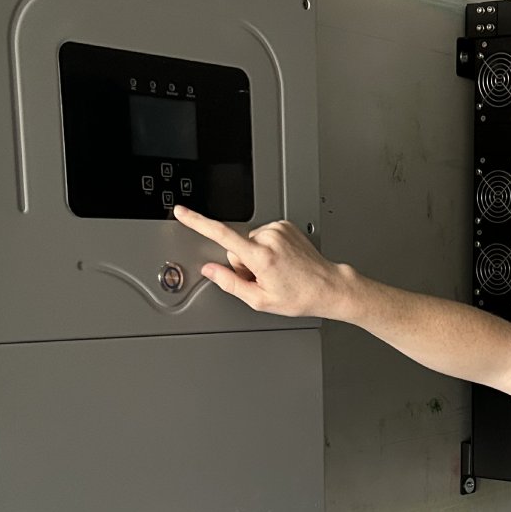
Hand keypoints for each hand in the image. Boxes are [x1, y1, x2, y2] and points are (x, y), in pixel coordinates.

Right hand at [172, 205, 337, 317]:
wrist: (328, 286)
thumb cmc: (299, 296)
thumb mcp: (260, 299)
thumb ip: (230, 283)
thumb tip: (211, 270)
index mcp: (261, 256)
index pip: (221, 234)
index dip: (198, 222)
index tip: (182, 212)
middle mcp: (269, 237)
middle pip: (236, 246)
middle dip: (243, 263)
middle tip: (264, 278)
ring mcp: (279, 229)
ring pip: (250, 241)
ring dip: (256, 256)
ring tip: (276, 271)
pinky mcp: (285, 225)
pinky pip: (263, 236)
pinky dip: (267, 248)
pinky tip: (281, 261)